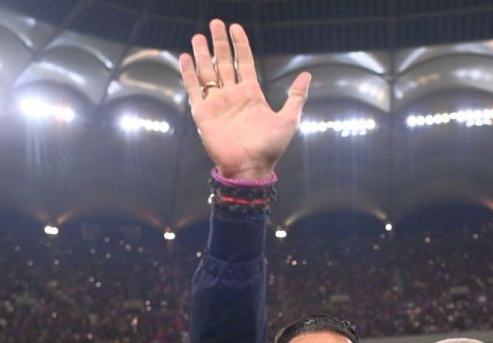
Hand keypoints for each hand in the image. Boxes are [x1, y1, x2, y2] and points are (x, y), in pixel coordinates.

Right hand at [179, 20, 309, 179]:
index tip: (235, 27)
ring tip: (198, 36)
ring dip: (203, 54)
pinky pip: (194, 89)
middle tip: (215, 23)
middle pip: (224, 62)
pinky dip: (189, 74)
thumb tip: (307, 75)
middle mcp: (233, 95)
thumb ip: (296, 96)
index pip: (245, 62)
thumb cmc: (270, 148)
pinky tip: (186, 58)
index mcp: (252, 94)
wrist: (250, 169)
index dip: (240, 44)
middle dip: (220, 43)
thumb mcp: (289, 120)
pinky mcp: (203, 114)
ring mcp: (217, 103)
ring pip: (208, 72)